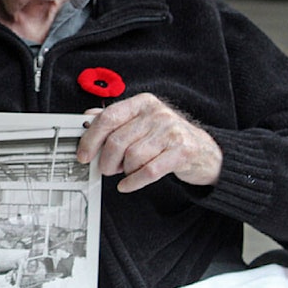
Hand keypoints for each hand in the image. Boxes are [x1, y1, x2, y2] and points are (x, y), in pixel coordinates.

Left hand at [76, 93, 222, 192]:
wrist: (205, 151)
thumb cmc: (167, 137)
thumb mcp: (141, 122)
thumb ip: (115, 119)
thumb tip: (86, 118)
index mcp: (143, 103)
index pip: (108, 117)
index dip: (91, 138)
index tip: (83, 155)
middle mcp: (157, 113)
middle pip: (117, 140)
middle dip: (106, 160)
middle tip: (105, 169)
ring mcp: (171, 132)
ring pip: (132, 157)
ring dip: (124, 170)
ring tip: (126, 172)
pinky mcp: (182, 152)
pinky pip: (149, 171)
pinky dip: (133, 182)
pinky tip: (127, 185)